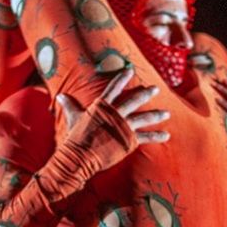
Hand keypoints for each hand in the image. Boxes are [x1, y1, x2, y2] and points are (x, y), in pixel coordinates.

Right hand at [56, 68, 170, 143]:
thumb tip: (60, 96)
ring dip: (156, 115)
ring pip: (144, 118)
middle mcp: (115, 114)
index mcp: (102, 107)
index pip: (113, 88)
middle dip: (146, 94)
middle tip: (156, 88)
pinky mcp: (128, 141)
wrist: (79, 157)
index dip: (122, 78)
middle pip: (134, 101)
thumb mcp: (72, 119)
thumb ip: (69, 106)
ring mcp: (123, 127)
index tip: (130, 70)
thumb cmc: (75, 138)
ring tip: (167, 113)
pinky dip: (156, 136)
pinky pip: (145, 137)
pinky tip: (166, 135)